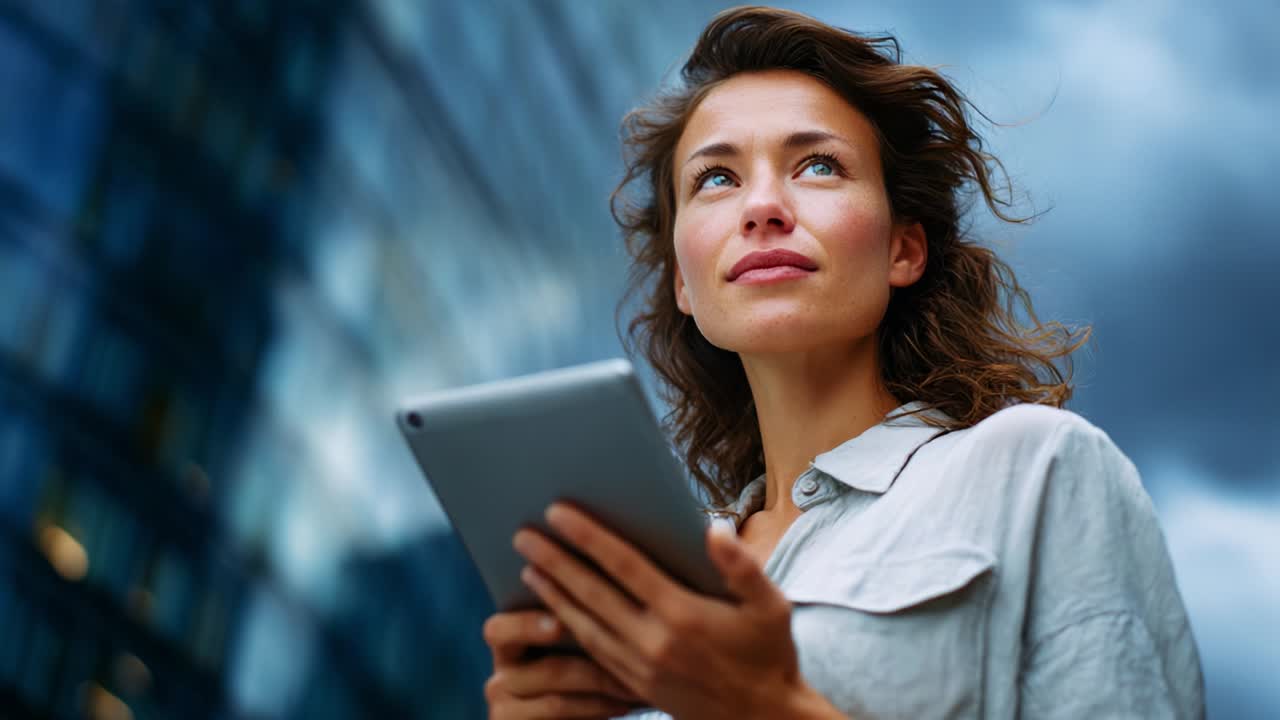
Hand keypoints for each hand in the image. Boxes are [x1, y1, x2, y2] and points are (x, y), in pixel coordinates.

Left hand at [513, 503, 824, 719]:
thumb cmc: (769, 656)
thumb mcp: (771, 607)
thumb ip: (743, 567)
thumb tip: (714, 529)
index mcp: (682, 614)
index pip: (624, 566)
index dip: (588, 537)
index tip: (558, 512)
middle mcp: (653, 641)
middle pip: (591, 593)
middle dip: (554, 561)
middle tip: (522, 535)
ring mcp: (639, 667)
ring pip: (584, 625)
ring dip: (553, 595)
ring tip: (527, 568)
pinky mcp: (634, 685)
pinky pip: (592, 651)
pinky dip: (569, 627)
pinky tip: (554, 611)